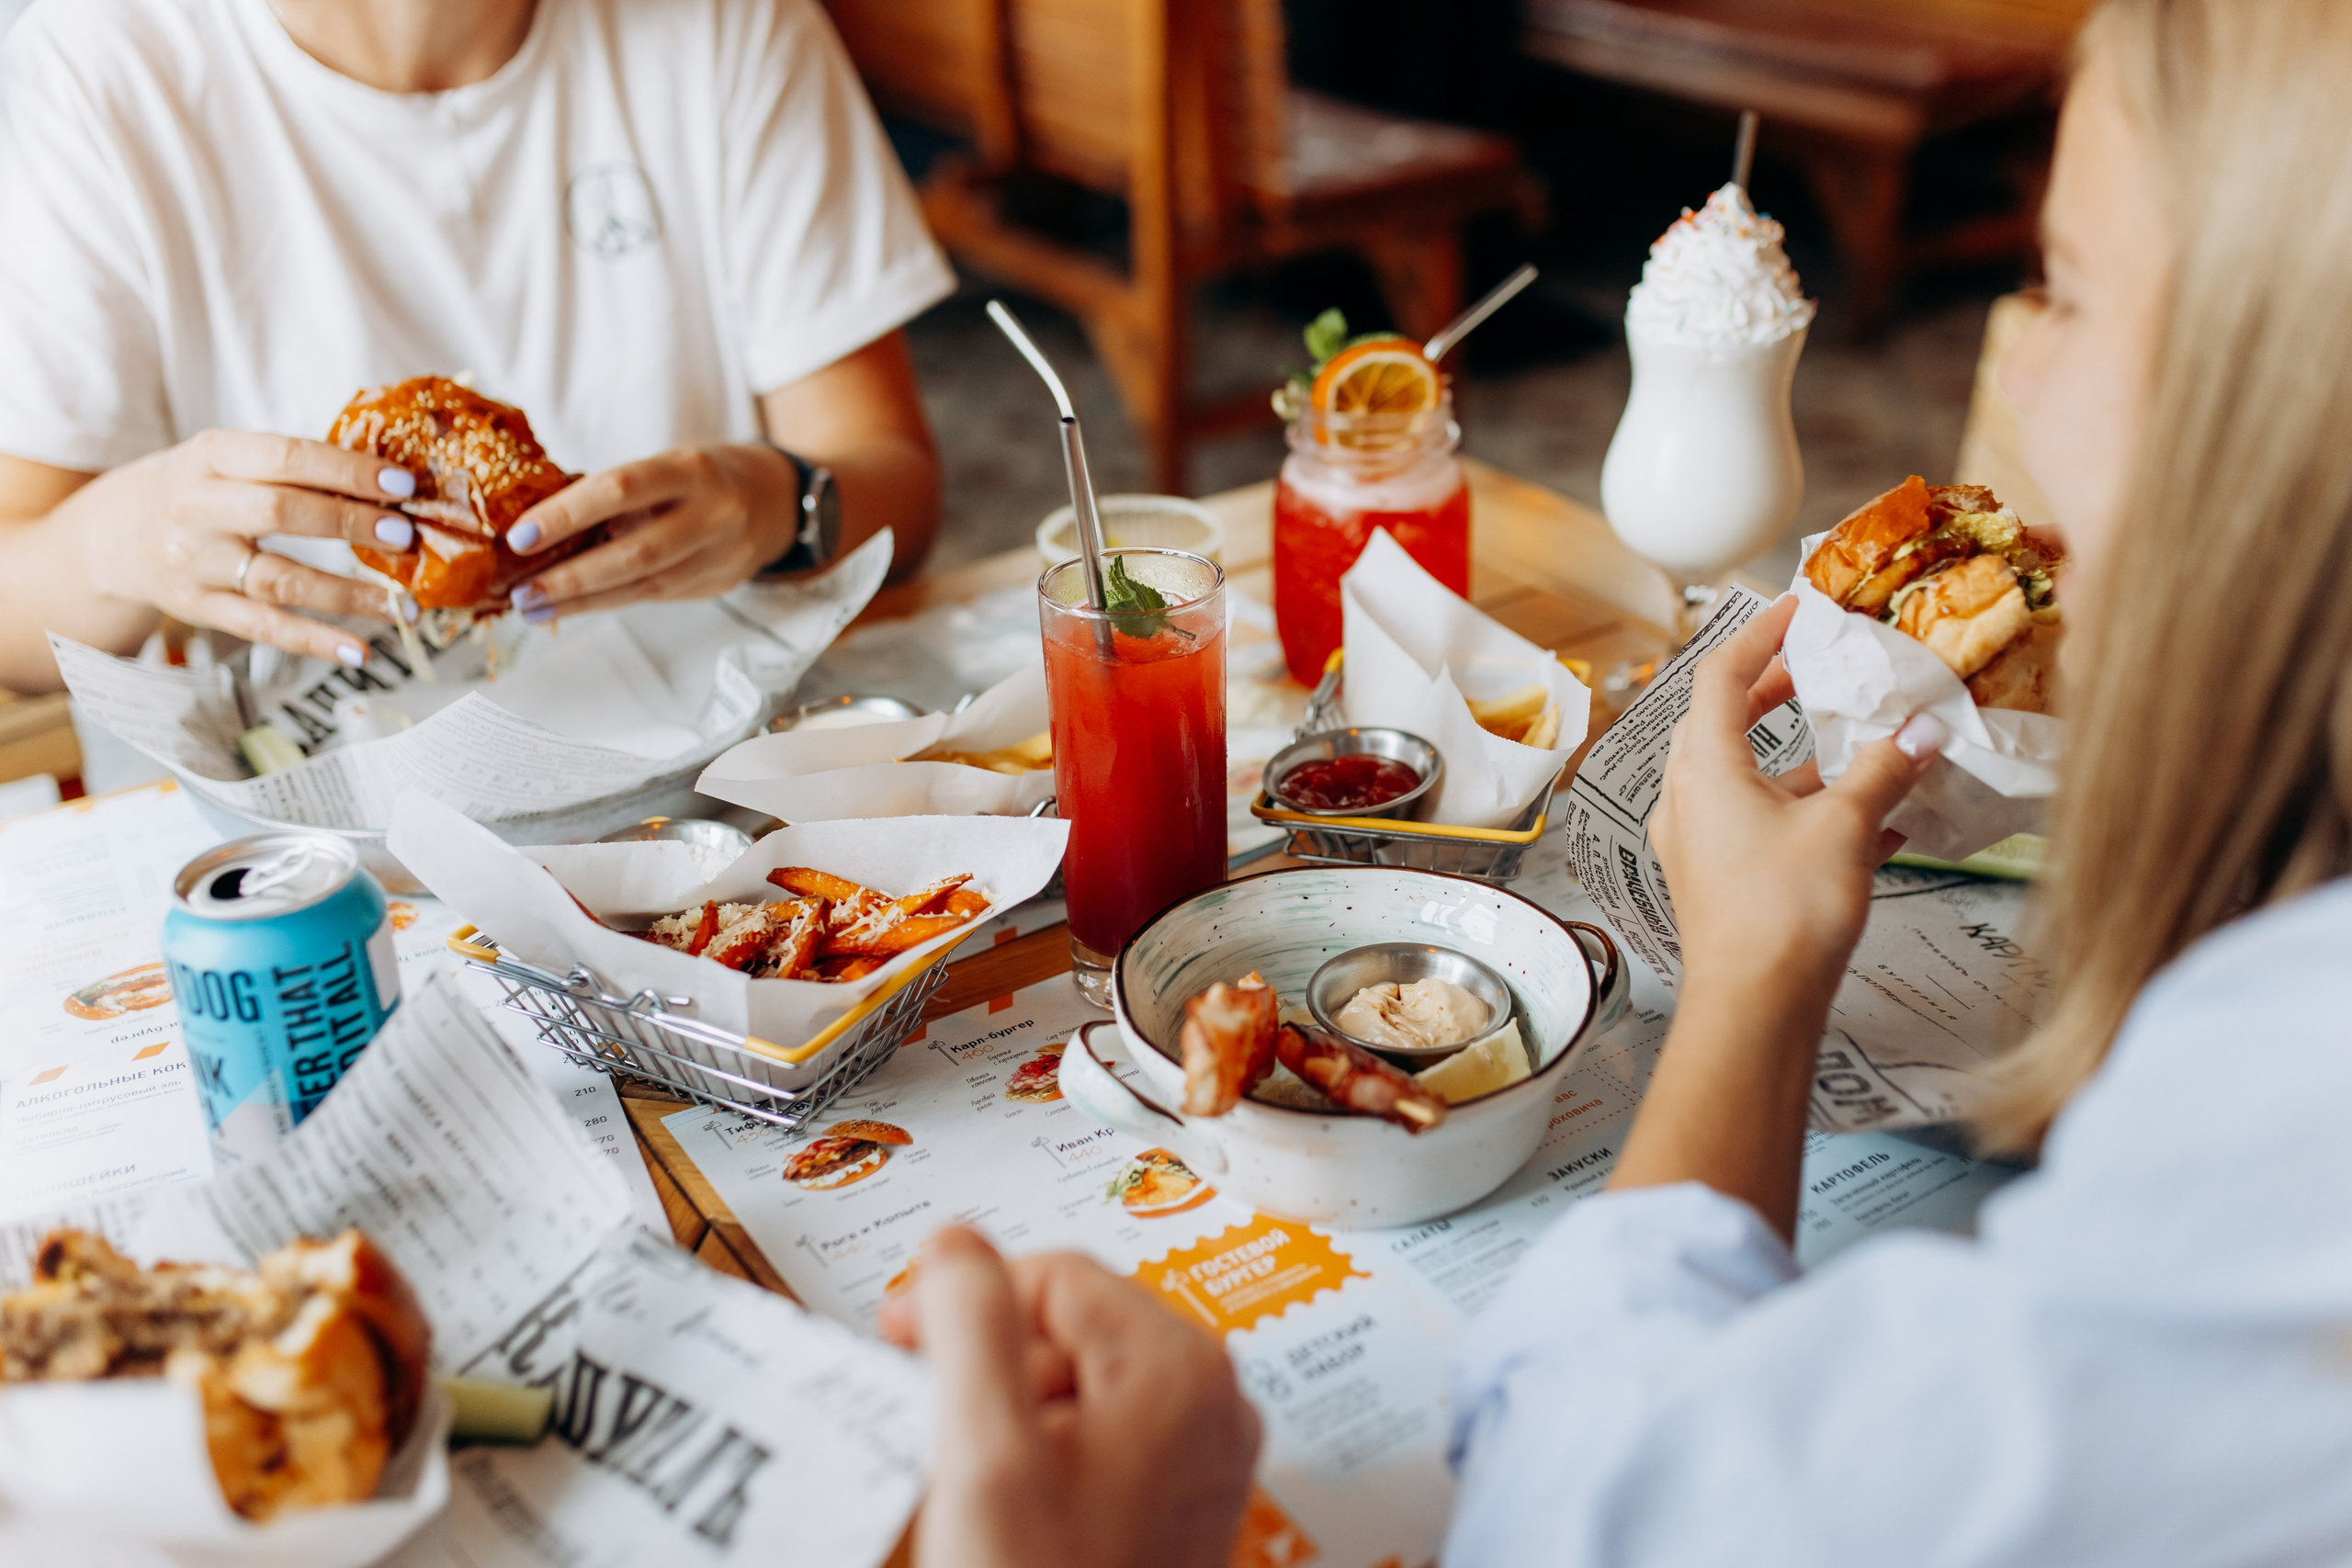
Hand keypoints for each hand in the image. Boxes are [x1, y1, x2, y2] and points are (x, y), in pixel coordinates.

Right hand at [59, 429, 417, 666]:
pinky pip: (264, 627)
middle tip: (406, 535)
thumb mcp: (226, 459)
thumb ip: (292, 467)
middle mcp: (198, 507)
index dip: (347, 469)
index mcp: (211, 455)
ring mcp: (197, 562)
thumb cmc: (196, 490)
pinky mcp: (201, 608)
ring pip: (281, 579)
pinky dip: (314, 640)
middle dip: (351, 523)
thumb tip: (388, 483)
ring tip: (402, 605)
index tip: (402, 482)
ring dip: (349, 595)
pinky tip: (358, 650)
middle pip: (283, 513)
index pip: (286, 457)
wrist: (112, 536)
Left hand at [499, 444, 799, 622]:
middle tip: (522, 591)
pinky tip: (573, 606)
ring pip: (643, 587)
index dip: (568, 515)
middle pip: (634, 554)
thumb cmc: (704, 475)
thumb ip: (620, 491)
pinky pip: (654, 597)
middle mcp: (713, 515)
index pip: (621, 491)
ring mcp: (720, 556)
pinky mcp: (717, 584)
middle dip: (570, 577)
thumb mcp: (668, 464)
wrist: (776, 499)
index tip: (521, 536)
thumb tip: (543, 524)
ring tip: (534, 608)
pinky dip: (608, 603)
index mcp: (692, 471)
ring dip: (581, 601)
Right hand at [878, 1227, 1259, 1567]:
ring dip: (1011, 1410)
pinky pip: (1103, 1436)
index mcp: (1177, 1367)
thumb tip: (956, 1243)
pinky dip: (1045, 1453)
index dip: (965, 1297)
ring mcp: (1204, 1456)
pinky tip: (1010, 1507)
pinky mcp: (1184, 1503)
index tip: (904, 1335)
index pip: (1053, 1271)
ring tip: (973, 1478)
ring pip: (1082, 1380)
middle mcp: (1210, 1401)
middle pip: (1072, 1321)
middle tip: (930, 1412)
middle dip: (989, 1359)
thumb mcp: (985, 1455)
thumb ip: (969, 1327)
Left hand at [1651, 595, 1945, 1004]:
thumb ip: (1883, 771)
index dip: (1759, 634)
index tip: (1796, 610)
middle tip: (1821, 670)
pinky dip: (1808, 810)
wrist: (1754, 1008)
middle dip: (1776, 691)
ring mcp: (1700, 841)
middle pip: (1724, 721)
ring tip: (1862, 743)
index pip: (1719, 674)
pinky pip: (1762, 824)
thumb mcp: (1846, 827)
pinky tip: (1874, 822)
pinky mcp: (1721, 879)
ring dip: (1802, 757)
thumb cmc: (1781, 914)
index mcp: (1703, 766)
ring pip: (1749, 776)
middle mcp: (1689, 797)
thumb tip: (1919, 733)